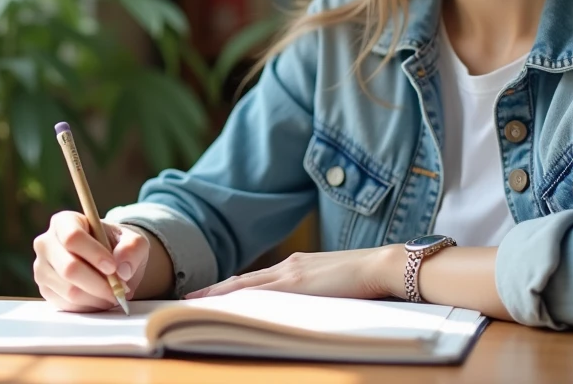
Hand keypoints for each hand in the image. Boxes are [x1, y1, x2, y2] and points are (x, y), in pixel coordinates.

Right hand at [33, 211, 149, 311]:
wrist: (107, 261)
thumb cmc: (117, 245)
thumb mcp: (133, 240)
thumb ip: (133, 248)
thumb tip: (123, 269)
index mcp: (64, 222)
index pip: (72, 237)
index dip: (94, 254)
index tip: (113, 267)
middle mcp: (46, 243)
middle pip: (69, 268)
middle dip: (99, 283)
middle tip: (120, 289)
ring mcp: (42, 268)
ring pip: (69, 291)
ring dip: (97, 297)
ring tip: (114, 294)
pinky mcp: (45, 290)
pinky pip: (67, 305)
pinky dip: (89, 306)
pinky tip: (101, 299)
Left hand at [184, 245, 403, 300]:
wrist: (384, 265)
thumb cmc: (369, 279)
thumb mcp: (336, 284)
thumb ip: (318, 291)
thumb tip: (308, 307)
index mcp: (298, 267)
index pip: (256, 280)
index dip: (231, 288)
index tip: (210, 294)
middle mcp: (290, 267)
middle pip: (243, 281)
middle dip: (215, 291)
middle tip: (189, 300)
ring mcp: (292, 274)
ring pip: (245, 286)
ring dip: (219, 296)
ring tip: (195, 305)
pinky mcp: (297, 284)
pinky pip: (259, 294)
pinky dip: (237, 300)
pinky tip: (222, 307)